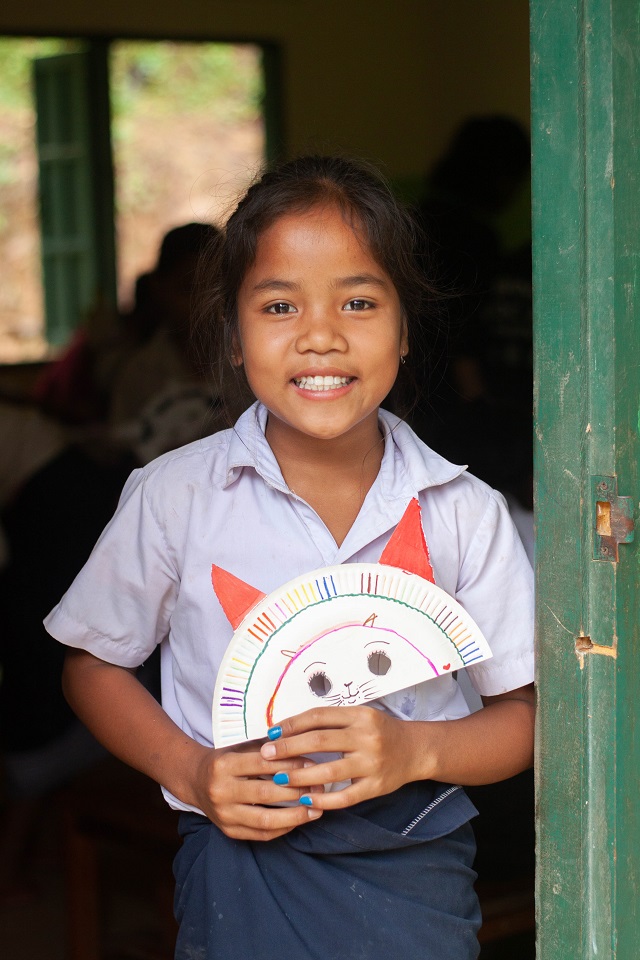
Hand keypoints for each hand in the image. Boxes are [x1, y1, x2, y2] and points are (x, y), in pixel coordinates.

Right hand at [190, 739, 322, 840]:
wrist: (196, 781)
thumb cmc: (227, 760)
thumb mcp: (241, 747)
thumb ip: (267, 748)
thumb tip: (304, 746)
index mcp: (223, 765)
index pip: (262, 764)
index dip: (289, 764)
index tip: (313, 765)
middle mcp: (220, 791)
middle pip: (266, 793)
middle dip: (297, 791)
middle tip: (320, 788)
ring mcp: (224, 814)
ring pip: (265, 819)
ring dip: (295, 815)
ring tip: (316, 809)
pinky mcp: (229, 831)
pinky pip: (261, 834)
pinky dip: (283, 828)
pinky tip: (299, 820)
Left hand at [260, 707, 412, 809]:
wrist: (416, 749)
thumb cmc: (380, 731)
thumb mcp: (360, 716)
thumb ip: (330, 721)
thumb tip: (289, 728)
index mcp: (360, 716)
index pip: (318, 716)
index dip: (292, 724)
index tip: (271, 733)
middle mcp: (366, 737)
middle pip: (320, 741)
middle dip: (288, 748)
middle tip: (266, 754)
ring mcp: (372, 763)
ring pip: (329, 771)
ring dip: (299, 777)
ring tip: (278, 779)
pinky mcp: (376, 786)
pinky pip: (345, 797)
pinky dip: (323, 800)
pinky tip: (305, 800)